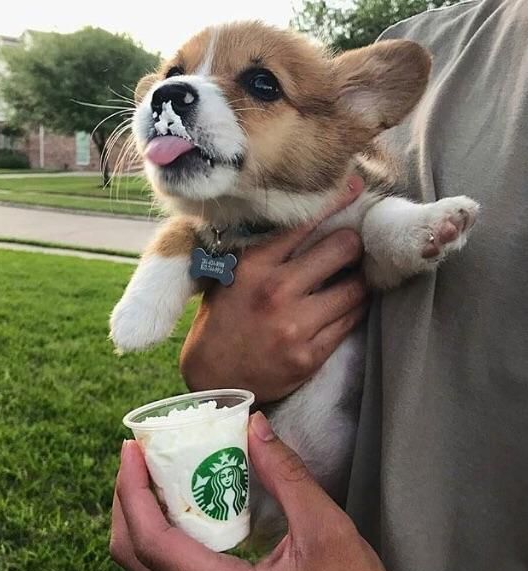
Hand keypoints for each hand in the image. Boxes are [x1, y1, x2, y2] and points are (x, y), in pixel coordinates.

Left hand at [110, 412, 426, 570]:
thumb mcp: (328, 530)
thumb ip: (287, 475)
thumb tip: (255, 426)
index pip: (153, 544)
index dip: (133, 492)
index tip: (131, 450)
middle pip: (134, 560)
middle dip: (127, 502)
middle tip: (137, 458)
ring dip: (141, 519)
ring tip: (154, 475)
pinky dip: (163, 537)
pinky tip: (182, 508)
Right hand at [180, 175, 368, 403]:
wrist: (213, 380)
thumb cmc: (221, 322)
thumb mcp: (229, 278)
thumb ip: (262, 253)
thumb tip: (304, 223)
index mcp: (253, 266)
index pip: (306, 221)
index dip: (337, 200)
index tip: (354, 188)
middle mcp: (276, 292)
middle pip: (343, 248)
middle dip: (352, 244)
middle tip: (352, 246)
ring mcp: (296, 326)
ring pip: (356, 288)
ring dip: (358, 279)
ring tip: (353, 277)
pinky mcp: (310, 355)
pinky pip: (351, 322)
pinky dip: (353, 309)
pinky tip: (346, 304)